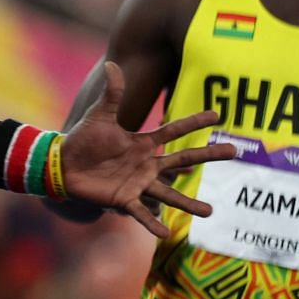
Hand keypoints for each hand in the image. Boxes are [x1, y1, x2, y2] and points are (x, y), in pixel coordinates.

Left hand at [58, 62, 237, 237]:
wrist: (62, 165)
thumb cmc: (82, 140)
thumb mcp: (99, 116)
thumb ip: (111, 93)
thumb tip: (113, 64)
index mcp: (142, 143)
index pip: (174, 131)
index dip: (194, 123)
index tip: (218, 115)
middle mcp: (145, 164)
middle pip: (183, 160)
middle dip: (208, 156)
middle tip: (235, 152)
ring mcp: (136, 183)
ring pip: (168, 193)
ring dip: (188, 202)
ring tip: (210, 211)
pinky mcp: (122, 199)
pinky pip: (140, 213)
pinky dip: (152, 222)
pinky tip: (166, 234)